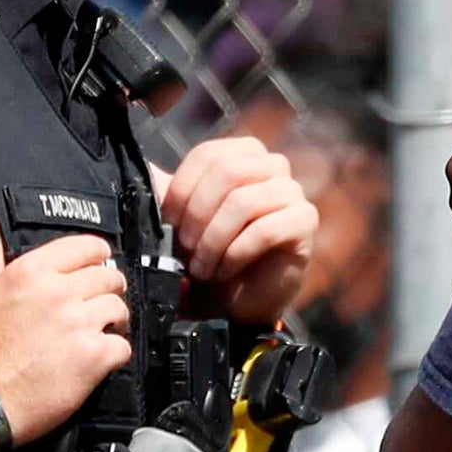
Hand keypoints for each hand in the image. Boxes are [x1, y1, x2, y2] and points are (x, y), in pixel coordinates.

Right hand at [0, 227, 130, 444]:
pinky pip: (123, 345)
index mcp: (32, 272)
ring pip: (120, 308)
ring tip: (99, 331)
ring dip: (113, 321)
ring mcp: (80, 323)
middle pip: (109, 277)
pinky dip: (115, 352)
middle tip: (96, 305)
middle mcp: (59, 292)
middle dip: (106, 290)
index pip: (87, 246)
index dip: (97, 256)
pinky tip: (98, 357)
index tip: (97, 265)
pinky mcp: (94, 355)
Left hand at [163, 135, 319, 323]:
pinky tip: (224, 272)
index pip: (208, 155)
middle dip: (197, 215)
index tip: (168, 225)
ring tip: (202, 268)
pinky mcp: (305, 221)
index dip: (182, 190)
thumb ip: (169, 193)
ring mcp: (293, 191)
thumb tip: (146, 170)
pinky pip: (265, 230)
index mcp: (243, 154)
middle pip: (227, 171)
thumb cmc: (213, 254)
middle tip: (184, 247)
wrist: (241, 298)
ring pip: (244, 202)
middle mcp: (272, 165)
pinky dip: (236, 254)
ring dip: (214, 240)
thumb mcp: (184, 220)